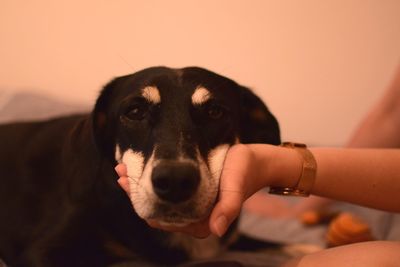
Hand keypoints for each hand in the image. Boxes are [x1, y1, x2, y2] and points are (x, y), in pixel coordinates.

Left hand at [115, 144, 266, 237]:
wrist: (256, 162)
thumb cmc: (245, 172)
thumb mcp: (236, 186)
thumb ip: (229, 208)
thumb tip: (216, 230)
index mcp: (203, 221)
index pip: (163, 218)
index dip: (142, 203)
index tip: (127, 183)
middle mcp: (194, 218)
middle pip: (157, 210)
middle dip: (136, 193)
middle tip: (119, 170)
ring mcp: (192, 207)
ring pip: (159, 201)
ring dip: (141, 186)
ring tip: (123, 168)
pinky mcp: (192, 195)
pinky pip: (166, 194)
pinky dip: (152, 183)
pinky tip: (140, 170)